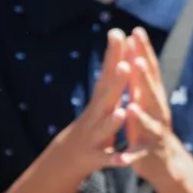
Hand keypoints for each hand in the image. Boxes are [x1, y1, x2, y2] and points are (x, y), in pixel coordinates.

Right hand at [43, 29, 132, 180]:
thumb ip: (111, 76)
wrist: (68, 158)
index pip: (107, 73)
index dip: (114, 54)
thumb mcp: (101, 98)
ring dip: (113, 121)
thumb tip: (120, 48)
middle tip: (125, 65)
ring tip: (122, 111)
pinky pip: (107, 159)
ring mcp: (93, 136)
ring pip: (104, 128)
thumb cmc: (91, 122)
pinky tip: (123, 159)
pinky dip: (115, 159)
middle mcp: (94, 115)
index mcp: (100, 100)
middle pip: (106, 96)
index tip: (119, 33)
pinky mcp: (95, 157)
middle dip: (116, 82)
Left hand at [123, 27, 190, 181]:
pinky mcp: (145, 154)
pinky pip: (138, 154)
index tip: (136, 31)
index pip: (148, 70)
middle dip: (143, 78)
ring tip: (132, 105)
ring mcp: (154, 132)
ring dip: (141, 115)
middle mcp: (157, 111)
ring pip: (148, 123)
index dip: (143, 52)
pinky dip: (131, 153)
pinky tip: (124, 154)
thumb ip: (141, 79)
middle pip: (151, 92)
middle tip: (136, 60)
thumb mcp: (145, 99)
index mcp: (152, 97)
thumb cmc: (149, 126)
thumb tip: (135, 51)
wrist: (164, 161)